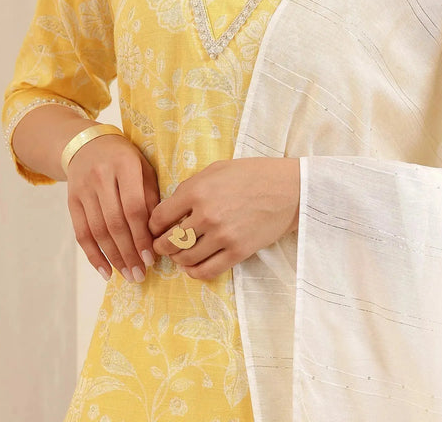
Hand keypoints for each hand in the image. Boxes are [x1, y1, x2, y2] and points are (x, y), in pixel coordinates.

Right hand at [66, 134, 159, 282]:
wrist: (87, 145)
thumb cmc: (125, 159)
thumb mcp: (144, 167)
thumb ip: (151, 196)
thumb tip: (159, 232)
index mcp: (125, 166)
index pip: (134, 207)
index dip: (142, 235)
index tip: (152, 257)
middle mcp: (101, 177)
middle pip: (115, 223)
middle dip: (129, 253)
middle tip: (141, 274)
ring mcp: (83, 190)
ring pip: (98, 231)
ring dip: (114, 258)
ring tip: (128, 275)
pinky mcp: (71, 201)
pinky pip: (81, 233)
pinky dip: (93, 255)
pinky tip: (105, 271)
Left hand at [149, 157, 299, 279]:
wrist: (288, 189)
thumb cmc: (252, 174)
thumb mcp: (216, 169)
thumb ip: (191, 187)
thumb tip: (171, 208)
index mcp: (197, 191)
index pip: (159, 217)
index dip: (153, 225)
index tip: (156, 228)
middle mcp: (206, 215)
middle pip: (169, 242)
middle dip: (161, 245)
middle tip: (164, 244)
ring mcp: (222, 236)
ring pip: (185, 259)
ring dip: (178, 259)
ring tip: (181, 253)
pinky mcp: (238, 252)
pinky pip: (207, 271)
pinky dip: (194, 272)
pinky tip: (193, 266)